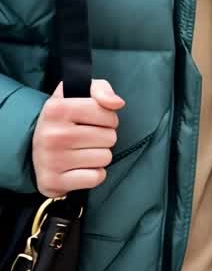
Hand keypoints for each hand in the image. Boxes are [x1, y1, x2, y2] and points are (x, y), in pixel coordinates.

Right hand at [32, 80, 125, 195]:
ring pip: (105, 158)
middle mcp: (52, 134)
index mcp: (56, 108)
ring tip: (83, 151)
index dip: (108, 117)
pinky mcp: (54, 181)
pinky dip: (94, 174)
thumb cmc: (64, 119)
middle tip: (88, 137)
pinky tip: (81, 168)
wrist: (34, 149)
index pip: (107, 114)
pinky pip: (96, 177)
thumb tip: (117, 103)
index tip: (96, 120)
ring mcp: (52, 160)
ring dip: (100, 155)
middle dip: (104, 137)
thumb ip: (101, 89)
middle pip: (109, 137)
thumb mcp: (78, 94)